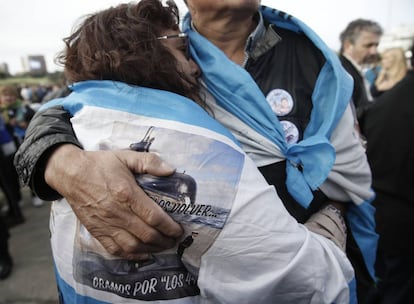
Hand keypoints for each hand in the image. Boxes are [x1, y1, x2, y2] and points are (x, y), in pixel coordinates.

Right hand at [44, 144, 182, 259]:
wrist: (70, 173)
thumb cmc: (100, 165)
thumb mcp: (126, 156)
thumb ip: (150, 162)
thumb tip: (171, 170)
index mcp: (126, 194)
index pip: (154, 217)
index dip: (169, 227)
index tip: (179, 229)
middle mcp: (117, 212)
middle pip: (146, 234)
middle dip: (165, 240)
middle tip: (175, 239)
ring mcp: (106, 224)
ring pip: (133, 246)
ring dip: (152, 249)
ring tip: (163, 246)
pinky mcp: (97, 231)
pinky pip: (116, 250)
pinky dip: (132, 255)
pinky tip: (143, 254)